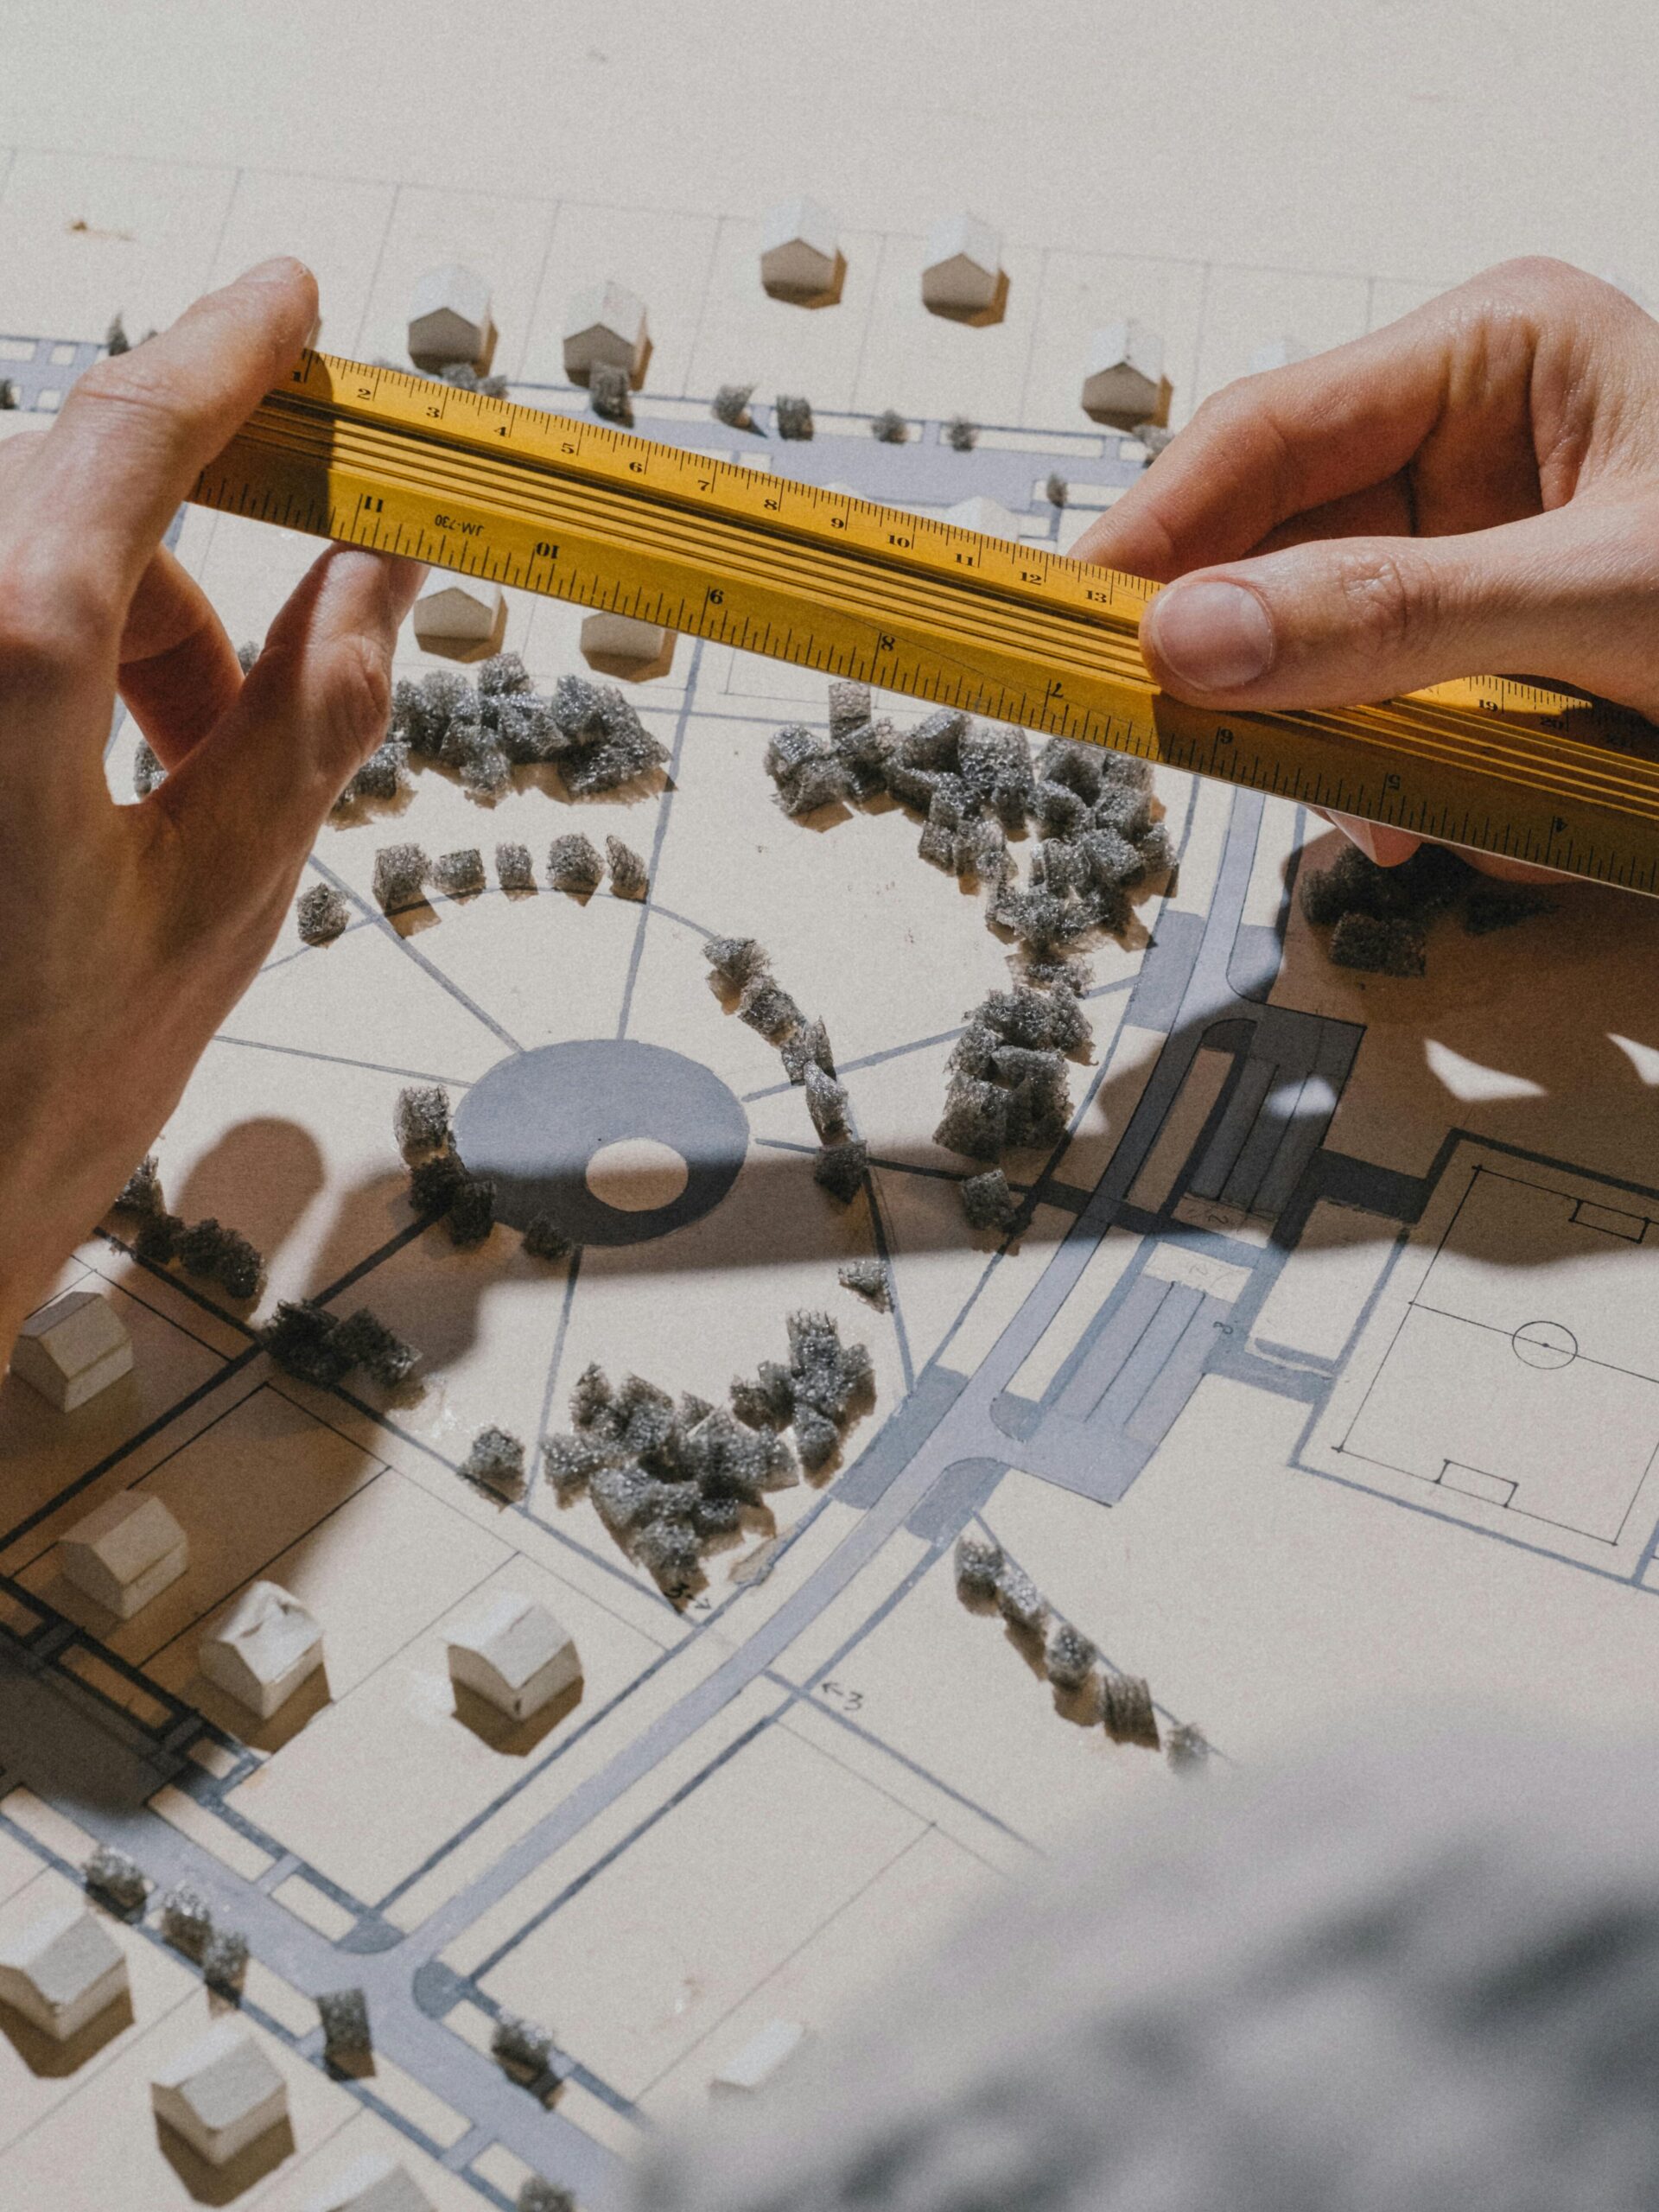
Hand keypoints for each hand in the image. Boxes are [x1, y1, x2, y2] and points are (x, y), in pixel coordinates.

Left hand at [0, 259, 423, 1355]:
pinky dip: (46, 657)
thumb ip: (320, 699)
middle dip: (180, 570)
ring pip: (16, 552)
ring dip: (108, 629)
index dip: (226, 353)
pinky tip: (78, 775)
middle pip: (66, 491)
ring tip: (156, 783)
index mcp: (13, 660)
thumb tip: (380, 569)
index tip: (283, 304)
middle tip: (258, 695)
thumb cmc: (46, 1086)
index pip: (130, 433)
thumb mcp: (234, 887)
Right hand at [1071, 257, 1658, 872]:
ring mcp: (1471, 551)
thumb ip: (1393, 618)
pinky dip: (1421, 784)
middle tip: (1245, 748)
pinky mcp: (1486, 650)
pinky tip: (1481, 808)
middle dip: (1283, 671)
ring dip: (1370, 751)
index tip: (1084, 631)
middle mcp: (1467, 444)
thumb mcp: (1599, 600)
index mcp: (1493, 358)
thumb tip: (1197, 640)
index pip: (1267, 432)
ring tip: (1446, 797)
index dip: (1159, 537)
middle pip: (1279, 554)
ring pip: (1328, 658)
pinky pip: (1390, 718)